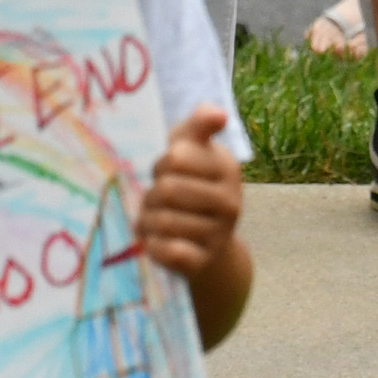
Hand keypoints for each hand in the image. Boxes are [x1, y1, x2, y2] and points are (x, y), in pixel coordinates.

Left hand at [134, 110, 244, 287]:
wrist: (211, 246)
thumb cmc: (194, 186)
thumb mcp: (195, 151)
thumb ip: (199, 125)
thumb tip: (219, 115)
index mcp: (227, 168)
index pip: (175, 158)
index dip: (162, 164)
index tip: (167, 171)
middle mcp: (231, 202)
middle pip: (166, 190)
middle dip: (150, 195)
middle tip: (153, 200)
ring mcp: (219, 235)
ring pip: (163, 221)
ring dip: (147, 221)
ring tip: (152, 220)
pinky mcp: (203, 262)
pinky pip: (169, 251)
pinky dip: (154, 246)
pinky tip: (155, 241)